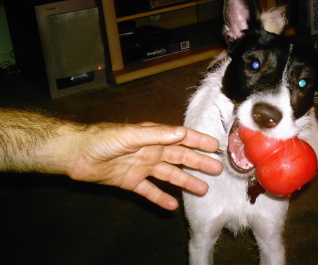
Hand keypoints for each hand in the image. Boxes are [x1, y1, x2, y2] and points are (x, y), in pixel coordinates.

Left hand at [66, 122, 221, 209]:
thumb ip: (157, 135)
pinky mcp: (131, 181)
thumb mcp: (131, 135)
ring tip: (202, 190)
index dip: (198, 141)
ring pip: (169, 175)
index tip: (215, 146)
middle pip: (180, 158)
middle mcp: (151, 151)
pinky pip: (150, 191)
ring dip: (185, 181)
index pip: (181, 138)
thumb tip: (182, 133)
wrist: (77, 154)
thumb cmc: (104, 139)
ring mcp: (142, 167)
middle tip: (217, 169)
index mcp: (153, 136)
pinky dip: (160, 198)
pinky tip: (172, 206)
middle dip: (198, 163)